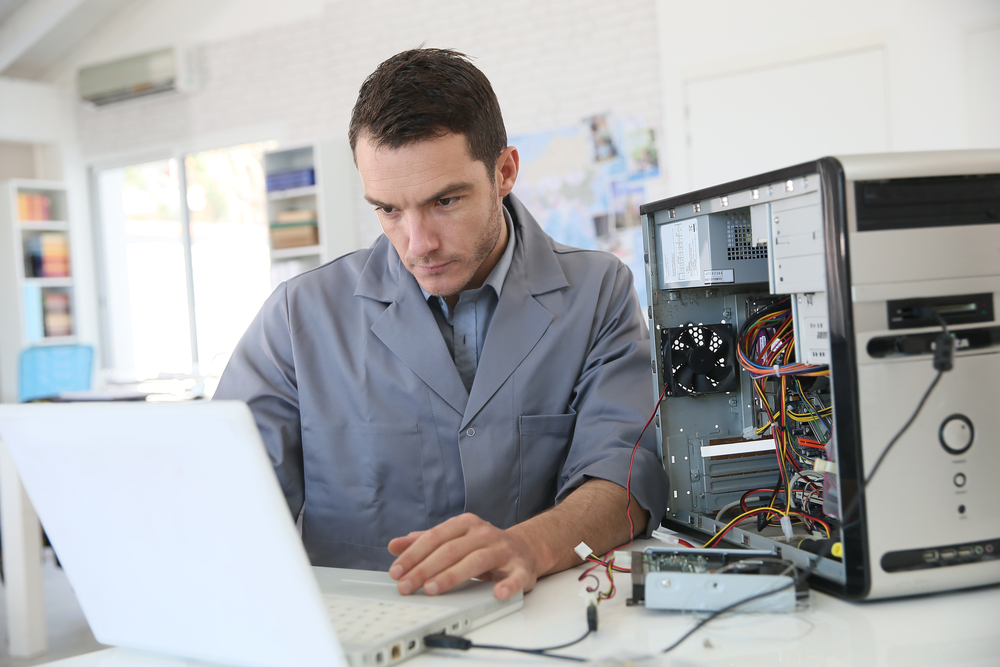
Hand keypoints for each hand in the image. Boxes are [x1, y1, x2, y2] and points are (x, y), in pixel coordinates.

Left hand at [387, 513, 543, 599]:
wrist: (525, 548)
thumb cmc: (483, 546)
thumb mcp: (453, 539)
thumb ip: (425, 541)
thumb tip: (394, 545)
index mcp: (465, 524)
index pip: (435, 537)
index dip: (414, 554)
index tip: (397, 571)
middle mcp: (484, 534)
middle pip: (451, 550)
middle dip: (425, 569)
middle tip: (407, 586)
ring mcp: (504, 549)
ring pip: (476, 561)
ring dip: (452, 576)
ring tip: (432, 589)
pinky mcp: (521, 567)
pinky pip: (516, 576)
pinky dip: (509, 585)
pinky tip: (498, 593)